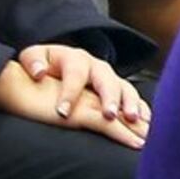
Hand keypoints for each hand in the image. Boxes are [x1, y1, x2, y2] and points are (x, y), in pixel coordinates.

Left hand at [0, 45, 148, 146]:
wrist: (56, 64)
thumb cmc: (44, 64)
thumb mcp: (33, 57)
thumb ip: (33, 62)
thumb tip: (39, 72)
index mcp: (75, 58)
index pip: (74, 74)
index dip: (69, 93)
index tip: (62, 112)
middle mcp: (97, 66)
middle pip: (107, 80)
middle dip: (110, 98)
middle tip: (109, 116)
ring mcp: (110, 77)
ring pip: (124, 88)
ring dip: (130, 103)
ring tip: (133, 119)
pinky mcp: (118, 89)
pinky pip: (133, 97)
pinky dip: (141, 108)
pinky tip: (146, 121)